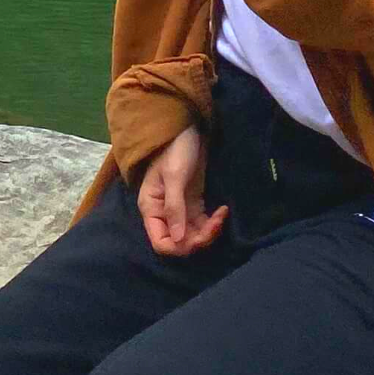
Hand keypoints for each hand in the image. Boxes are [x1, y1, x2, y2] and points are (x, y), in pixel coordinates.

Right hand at [137, 123, 226, 257]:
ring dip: (209, 231)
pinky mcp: (193, 202)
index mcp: (151, 208)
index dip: (180, 246)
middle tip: (216, 223)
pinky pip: (201, 223)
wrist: (188, 128)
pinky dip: (212, 223)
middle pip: (179, 242)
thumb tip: (178, 241)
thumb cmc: (175, 148)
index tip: (199, 236)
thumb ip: (175, 207)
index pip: (161, 242)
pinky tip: (222, 211)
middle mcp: (163, 213)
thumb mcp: (174, 176)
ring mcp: (179, 208)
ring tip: (222, 215)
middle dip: (199, 239)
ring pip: (192, 234)